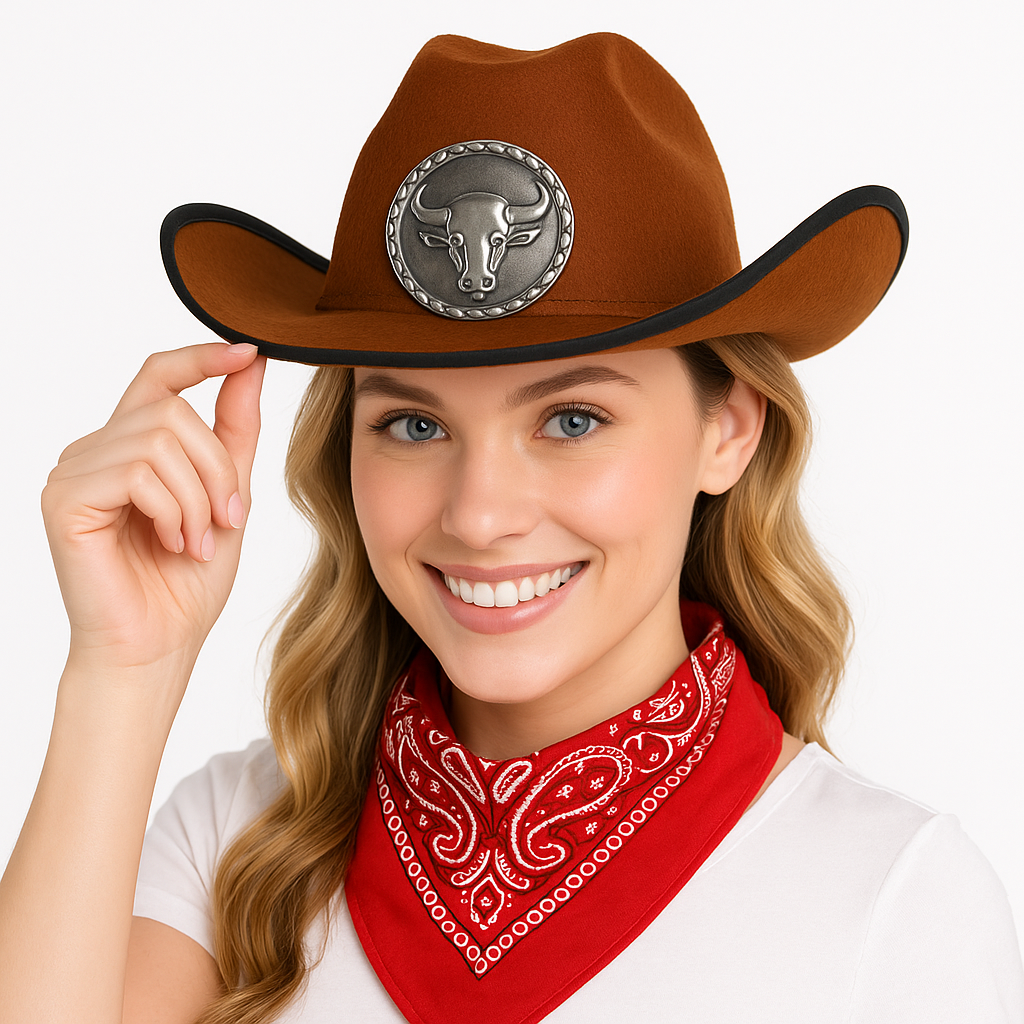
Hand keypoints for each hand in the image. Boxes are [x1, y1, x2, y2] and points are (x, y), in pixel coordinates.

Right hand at [42, 342, 265, 684]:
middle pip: (175, 412)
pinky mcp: (65, 500)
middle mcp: (96, 450)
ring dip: (199, 497)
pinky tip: (173, 543)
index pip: (160, 377)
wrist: (159, 645)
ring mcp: (74, 472)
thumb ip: (233, 431)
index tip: (249, 351)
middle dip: (218, 469)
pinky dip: (174, 510)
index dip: (202, 358)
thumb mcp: (228, 495)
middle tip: (228, 521)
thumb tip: (251, 364)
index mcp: (131, 446)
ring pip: (160, 441)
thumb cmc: (188, 580)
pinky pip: (138, 473)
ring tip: (197, 540)